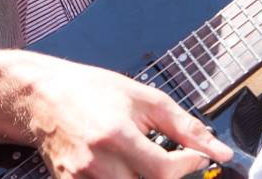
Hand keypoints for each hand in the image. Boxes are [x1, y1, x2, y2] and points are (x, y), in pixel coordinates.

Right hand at [5, 52, 231, 178]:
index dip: (188, 165)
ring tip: (138, 160)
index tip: (193, 156)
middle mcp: (96, 164)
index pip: (164, 172)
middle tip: (165, 158)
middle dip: (164, 174)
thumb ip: (185, 127)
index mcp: (116, 136)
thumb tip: (218, 150)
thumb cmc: (92, 91)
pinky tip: (119, 168)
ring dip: (142, 178)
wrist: (44, 97)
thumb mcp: (145, 99)